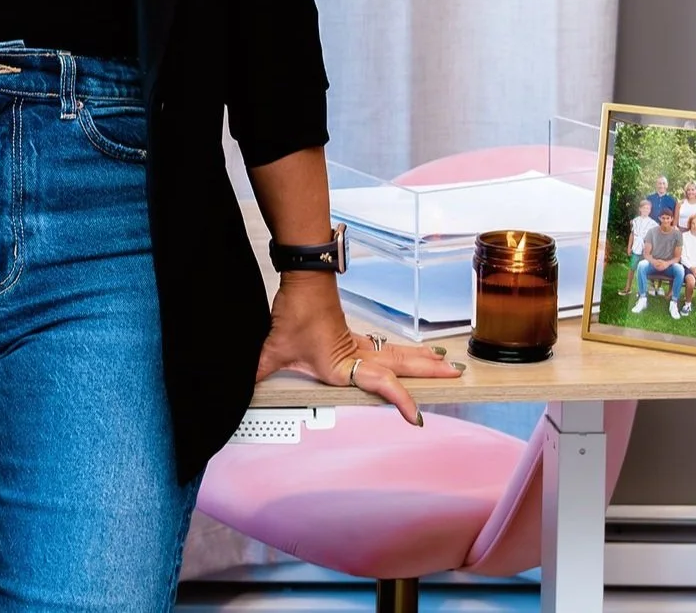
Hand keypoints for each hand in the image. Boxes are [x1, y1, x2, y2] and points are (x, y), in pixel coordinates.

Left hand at [253, 273, 459, 424]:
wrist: (304, 278)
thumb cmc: (295, 311)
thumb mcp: (274, 348)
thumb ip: (259, 370)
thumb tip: (238, 387)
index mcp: (343, 364)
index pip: (381, 384)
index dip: (400, 400)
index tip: (417, 418)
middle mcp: (358, 355)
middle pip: (402, 366)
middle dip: (429, 373)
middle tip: (457, 376)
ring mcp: (360, 345)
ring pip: (399, 356)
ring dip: (424, 362)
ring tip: (449, 365)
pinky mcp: (355, 338)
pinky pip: (388, 350)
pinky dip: (407, 356)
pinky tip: (417, 357)